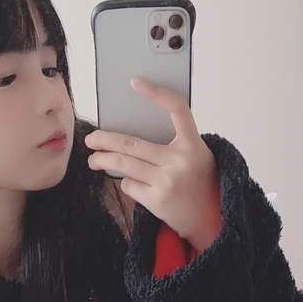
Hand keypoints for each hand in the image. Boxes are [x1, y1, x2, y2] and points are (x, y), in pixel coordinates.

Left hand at [84, 78, 220, 251]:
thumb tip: (133, 135)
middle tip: (91, 139)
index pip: (177, 109)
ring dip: (103, 161)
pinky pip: (130, 185)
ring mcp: (166, 181)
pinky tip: (134, 184)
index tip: (136, 82)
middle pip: (132, 144)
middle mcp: (179, 160)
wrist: (211, 219)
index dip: (157, 93)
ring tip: (94, 160)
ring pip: (124, 165)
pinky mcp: (156, 200)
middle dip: (104, 140)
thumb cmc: (201, 184)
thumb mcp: (197, 156)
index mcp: (193, 144)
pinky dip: (127, 183)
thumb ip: (174, 143)